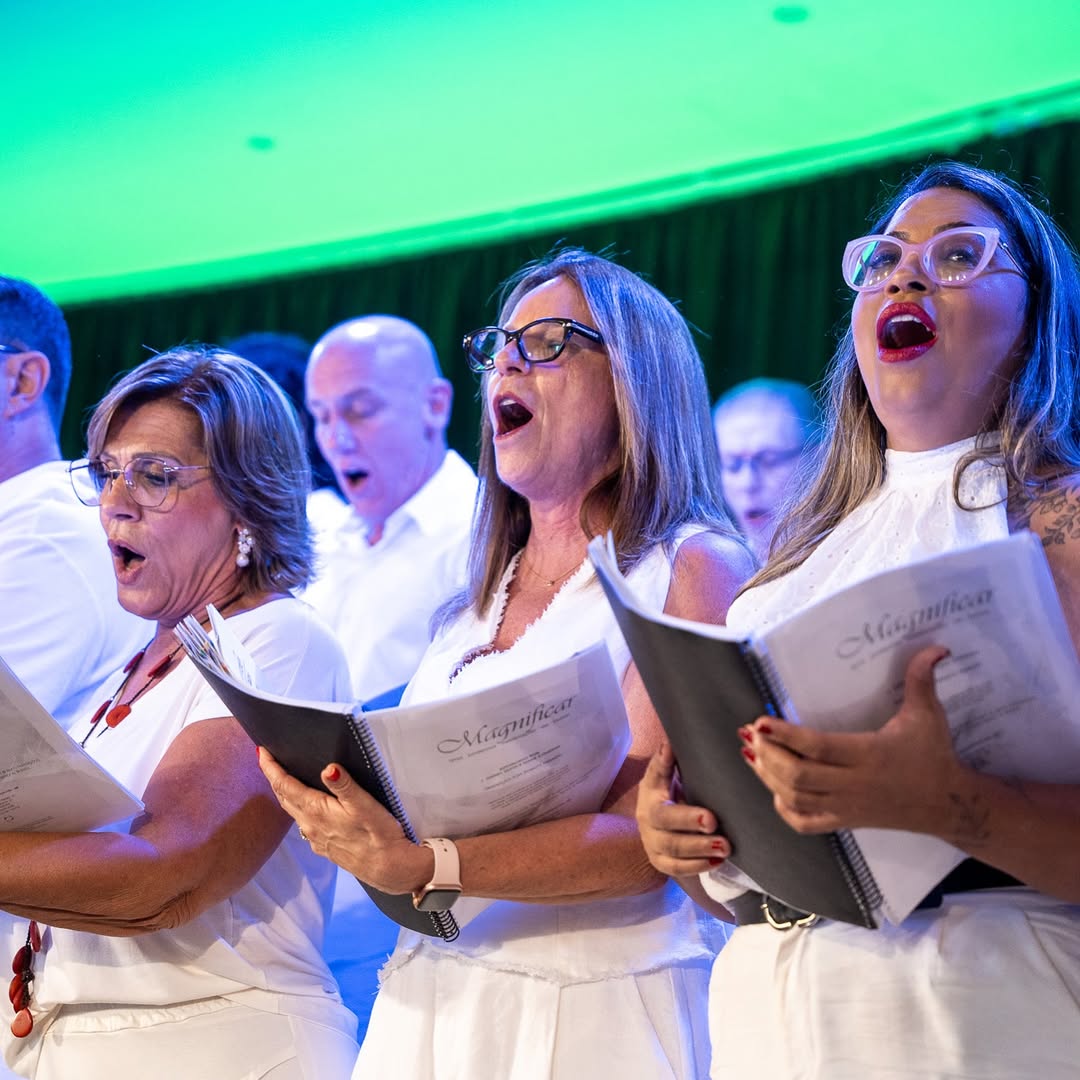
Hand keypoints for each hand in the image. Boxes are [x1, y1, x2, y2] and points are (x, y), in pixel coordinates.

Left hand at [257, 749, 432, 894]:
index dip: (271, 768)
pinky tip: (304, 804)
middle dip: (273, 777)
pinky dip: (297, 807)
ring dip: (284, 793)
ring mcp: (315, 838)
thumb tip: (328, 768)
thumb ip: (344, 785)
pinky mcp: (324, 846)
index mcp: (316, 811)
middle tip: (267, 759)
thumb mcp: (365, 805)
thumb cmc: (379, 834)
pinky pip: (302, 822)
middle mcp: (310, 825)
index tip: (261, 751)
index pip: (285, 785)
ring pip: (292, 811)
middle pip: (283, 798)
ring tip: (282, 777)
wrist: (388, 868)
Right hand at [636, 741, 729, 876]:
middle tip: (717, 828)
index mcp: (649, 796)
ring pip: (673, 853)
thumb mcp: (665, 772)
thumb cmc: (667, 787)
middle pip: (667, 832)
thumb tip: (669, 744)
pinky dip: (697, 867)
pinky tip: (717, 861)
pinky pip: (676, 869)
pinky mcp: (660, 861)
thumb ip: (666, 761)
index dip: (684, 813)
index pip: (662, 804)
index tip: (710, 817)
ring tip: (725, 847)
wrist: (653, 814)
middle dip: (693, 833)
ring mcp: (652, 844)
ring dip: (699, 852)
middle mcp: (647, 822)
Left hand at [743, 645, 973, 835]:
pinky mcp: (846, 822)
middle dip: (768, 755)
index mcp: (870, 754)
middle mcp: (854, 783)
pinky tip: (775, 789)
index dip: (785, 735)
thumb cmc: (933, 755)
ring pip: (796, 797)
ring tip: (751, 753)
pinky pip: (806, 822)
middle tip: (749, 734)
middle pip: (798, 775)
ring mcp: (847, 806)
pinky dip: (785, 808)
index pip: (818, 747)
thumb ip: (921, 679)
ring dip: (768, 776)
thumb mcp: (928, 715)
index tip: (760, 721)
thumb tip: (936, 648)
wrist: (948, 804)